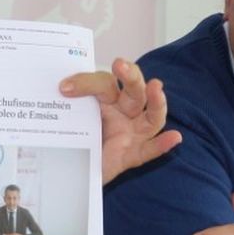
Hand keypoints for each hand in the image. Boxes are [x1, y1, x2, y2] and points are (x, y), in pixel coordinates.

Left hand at [61, 57, 182, 183]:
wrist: (70, 169)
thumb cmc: (73, 138)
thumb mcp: (68, 118)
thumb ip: (68, 106)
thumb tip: (59, 93)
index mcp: (107, 98)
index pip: (104, 83)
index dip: (86, 83)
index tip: (64, 87)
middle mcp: (124, 112)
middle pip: (135, 92)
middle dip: (130, 77)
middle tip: (120, 65)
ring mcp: (132, 134)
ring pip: (152, 117)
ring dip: (156, 102)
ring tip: (156, 87)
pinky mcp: (132, 156)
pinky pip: (150, 150)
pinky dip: (162, 145)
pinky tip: (174, 137)